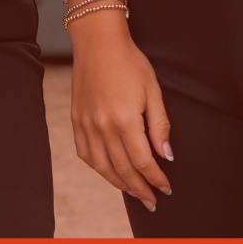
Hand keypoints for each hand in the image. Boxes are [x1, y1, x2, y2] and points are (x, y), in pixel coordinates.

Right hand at [69, 12, 172, 208]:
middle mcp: (102, 126)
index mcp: (124, 119)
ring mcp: (86, 125)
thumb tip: (166, 155)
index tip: (166, 188)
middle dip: (140, 188)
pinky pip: (86, 154)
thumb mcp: (153, 91)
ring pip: (103, 167)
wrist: (98, 42)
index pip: (143, 161)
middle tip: (152, 201)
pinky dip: (99, 168)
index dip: (156, 178)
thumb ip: (159, 126)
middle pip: (123, 169)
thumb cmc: (130, 63)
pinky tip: (110, 173)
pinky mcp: (76, 120)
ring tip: (134, 191)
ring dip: (120, 184)